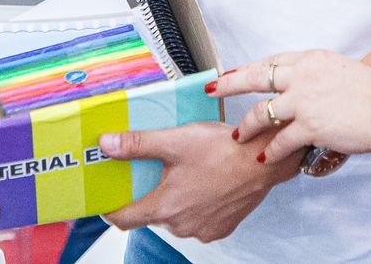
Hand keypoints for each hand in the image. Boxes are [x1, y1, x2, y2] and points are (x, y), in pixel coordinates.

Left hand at [98, 121, 296, 241]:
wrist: (265, 160)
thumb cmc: (224, 150)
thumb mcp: (175, 140)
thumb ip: (138, 144)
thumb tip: (106, 144)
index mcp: (165, 206)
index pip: (123, 219)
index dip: (110, 209)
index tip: (104, 198)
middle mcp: (181, 225)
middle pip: (151, 213)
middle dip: (148, 193)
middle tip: (153, 169)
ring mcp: (201, 230)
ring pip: (175, 216)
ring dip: (174, 198)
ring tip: (184, 171)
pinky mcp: (220, 228)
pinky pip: (197, 219)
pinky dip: (195, 203)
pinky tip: (204, 182)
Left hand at [213, 51, 370, 164]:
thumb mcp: (340, 70)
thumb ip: (316, 77)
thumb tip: (301, 87)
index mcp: (311, 59)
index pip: (271, 61)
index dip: (248, 69)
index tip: (232, 73)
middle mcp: (303, 76)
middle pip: (256, 77)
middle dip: (229, 85)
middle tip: (213, 89)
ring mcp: (304, 101)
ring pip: (261, 112)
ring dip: (246, 126)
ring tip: (236, 136)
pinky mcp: (310, 126)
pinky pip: (280, 141)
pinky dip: (270, 150)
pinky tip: (263, 157)